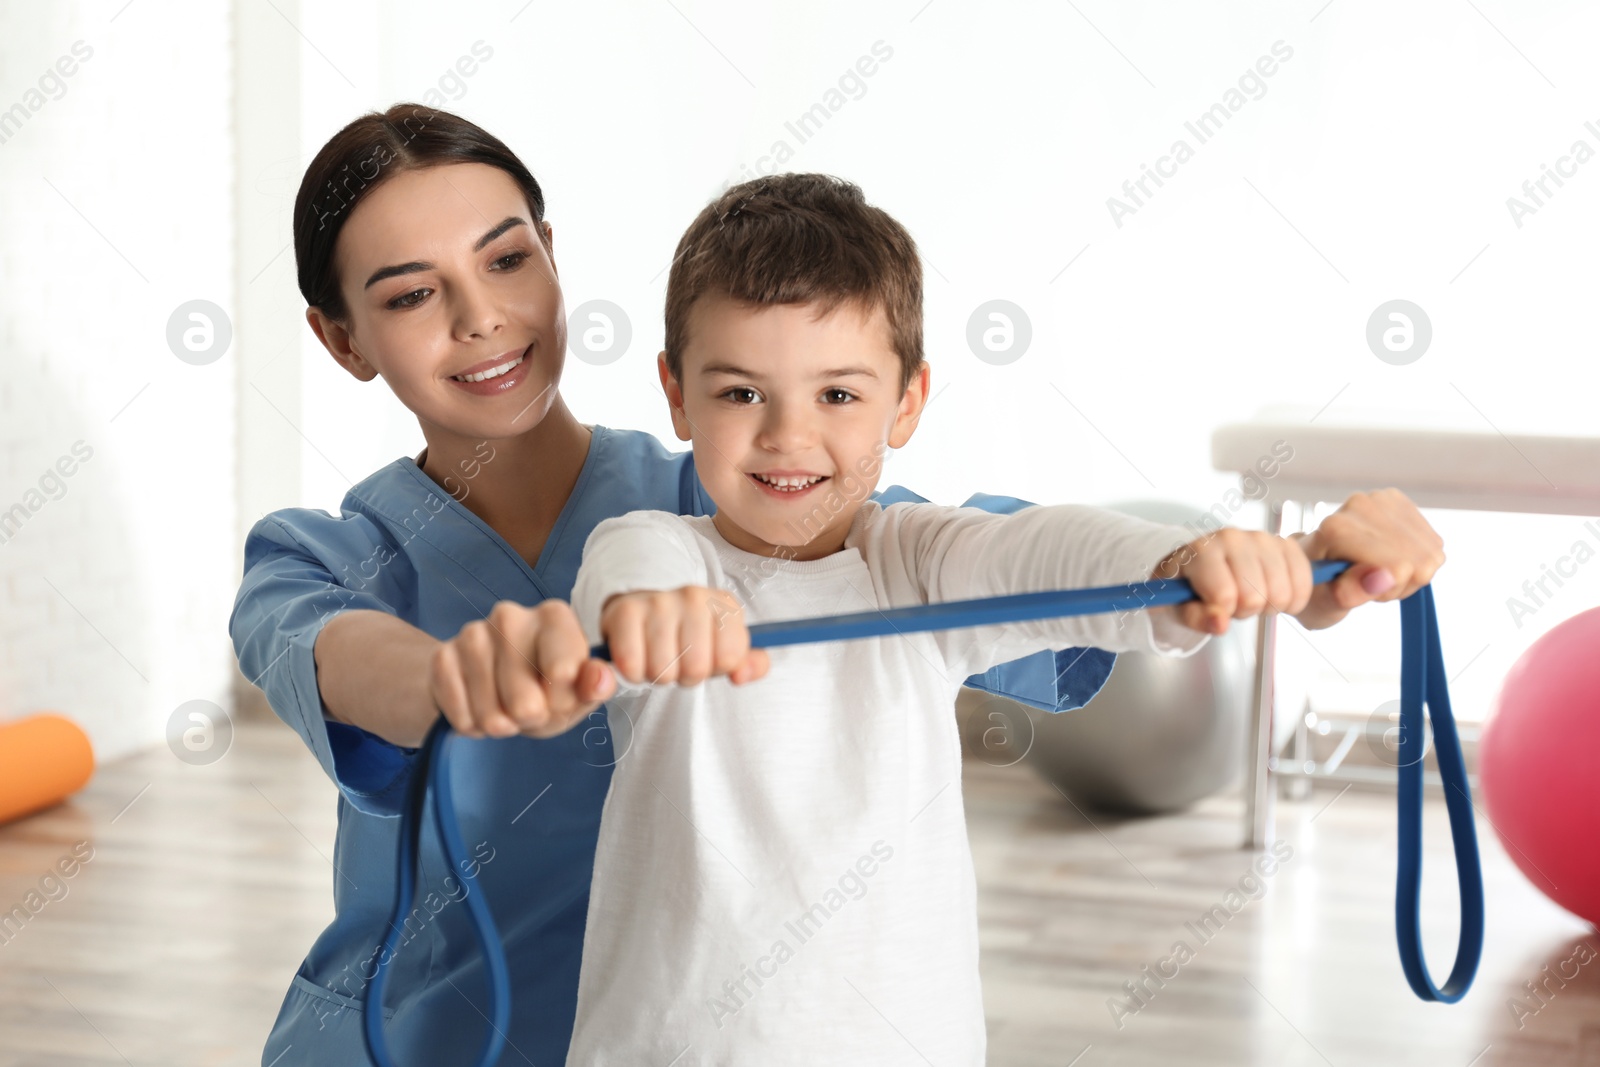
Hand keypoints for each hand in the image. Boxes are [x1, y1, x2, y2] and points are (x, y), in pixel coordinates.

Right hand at [430, 600, 615, 739]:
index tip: (561, 699)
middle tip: (529, 709)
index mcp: (554, 615)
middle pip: (526, 701)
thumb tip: (602, 680)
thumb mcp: (575, 692)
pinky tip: (477, 707)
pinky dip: (472, 724)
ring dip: (500, 724)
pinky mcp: (442, 656)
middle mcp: (511, 614)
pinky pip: (462, 715)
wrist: (483, 683)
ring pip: (491, 713)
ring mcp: (472, 633)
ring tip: (503, 708)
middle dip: (530, 718)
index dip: (563, 702)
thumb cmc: (540, 686)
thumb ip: (594, 686)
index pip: (565, 672)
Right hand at [601, 586, 770, 686]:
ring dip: (658, 675)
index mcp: (724, 604)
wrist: (642, 609)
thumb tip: (741, 676)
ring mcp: (659, 602)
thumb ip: (748, 664)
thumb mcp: (724, 646)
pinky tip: (636, 657)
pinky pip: (632, 665)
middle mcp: (694, 596)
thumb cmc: (688, 634)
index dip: (715, 668)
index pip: (730, 659)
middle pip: (696, 668)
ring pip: (664, 671)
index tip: (706, 657)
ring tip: (656, 656)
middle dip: (685, 676)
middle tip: (677, 660)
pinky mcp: (626, 612)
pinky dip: (633, 673)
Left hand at [1150, 527, 1314, 635]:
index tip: (1212, 606)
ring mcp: (1262, 538)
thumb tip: (1220, 624)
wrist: (1200, 567)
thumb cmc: (1186, 588)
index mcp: (1201, 550)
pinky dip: (1293, 599)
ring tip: (1249, 595)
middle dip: (1243, 610)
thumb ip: (1195, 617)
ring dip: (1267, 605)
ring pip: (1281, 592)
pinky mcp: (1285, 544)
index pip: (1224, 595)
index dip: (1221, 613)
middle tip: (1231, 602)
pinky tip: (1273, 595)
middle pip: (1254, 597)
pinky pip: (1304, 581)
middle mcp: (1232, 538)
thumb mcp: (1177, 607)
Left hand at [1286, 487, 1445, 629]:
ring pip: (1429, 556)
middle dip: (1396, 584)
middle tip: (1366, 583)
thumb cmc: (1318, 586)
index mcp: (1336, 528)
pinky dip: (1417, 562)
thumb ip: (1350, 594)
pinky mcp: (1401, 502)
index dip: (1384, 590)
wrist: (1317, 561)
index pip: (1397, 568)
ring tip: (1376, 572)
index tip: (1359, 589)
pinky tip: (1390, 560)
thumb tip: (1384, 578)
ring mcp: (1384, 499)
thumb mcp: (1326, 603)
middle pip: (1416, 562)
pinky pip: (1434, 548)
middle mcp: (1361, 504)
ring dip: (1408, 575)